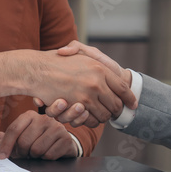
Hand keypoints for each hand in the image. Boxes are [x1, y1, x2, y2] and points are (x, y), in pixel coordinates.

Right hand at [0, 49, 135, 126]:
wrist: (36, 69)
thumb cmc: (57, 60)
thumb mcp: (78, 51)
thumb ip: (95, 57)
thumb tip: (110, 71)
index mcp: (101, 68)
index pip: (123, 87)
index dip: (130, 98)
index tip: (133, 104)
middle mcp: (97, 80)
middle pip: (116, 103)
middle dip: (116, 110)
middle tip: (115, 112)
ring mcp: (88, 93)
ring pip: (105, 113)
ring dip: (104, 117)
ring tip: (101, 115)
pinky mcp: (78, 104)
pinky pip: (92, 119)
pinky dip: (91, 120)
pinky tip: (88, 116)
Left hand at [0, 111, 77, 159]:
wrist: (60, 144)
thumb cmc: (37, 140)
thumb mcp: (19, 138)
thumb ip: (3, 138)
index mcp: (29, 116)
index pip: (14, 130)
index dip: (6, 145)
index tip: (2, 157)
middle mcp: (43, 118)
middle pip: (24, 142)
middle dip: (22, 153)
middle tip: (25, 154)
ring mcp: (57, 127)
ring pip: (37, 149)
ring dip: (34, 156)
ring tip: (36, 153)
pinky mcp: (66, 139)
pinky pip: (49, 155)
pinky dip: (46, 159)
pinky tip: (47, 154)